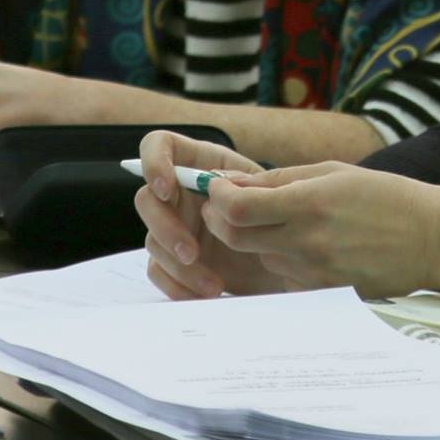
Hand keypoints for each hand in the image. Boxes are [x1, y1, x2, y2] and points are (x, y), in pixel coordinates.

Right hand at [132, 131, 283, 299]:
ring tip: (214, 285)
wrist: (292, 258)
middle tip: (192, 253)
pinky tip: (207, 293)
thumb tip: (217, 187)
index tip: (168, 189)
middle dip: (165, 227)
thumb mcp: (273, 195)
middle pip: (146, 199)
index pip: (159, 145)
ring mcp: (175, 225)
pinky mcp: (175, 258)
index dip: (154, 162)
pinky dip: (178, 286)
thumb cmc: (284, 218)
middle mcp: (181, 193)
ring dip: (179, 266)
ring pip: (152, 240)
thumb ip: (246, 187)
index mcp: (200, 162)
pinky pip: (159, 271)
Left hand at [197, 163, 439, 299]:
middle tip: (231, 205)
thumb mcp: (335, 172)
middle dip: (222, 219)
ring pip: (259, 257)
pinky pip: (285, 277)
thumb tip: (233, 182)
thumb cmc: (388, 197)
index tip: (217, 187)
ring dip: (258, 240)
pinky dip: (285, 260)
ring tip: (287, 222)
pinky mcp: (322, 293)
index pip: (237, 208)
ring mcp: (313, 273)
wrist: (432, 239)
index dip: (217, 197)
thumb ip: (280, 179)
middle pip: (235, 237)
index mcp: (309, 204)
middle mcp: (306, 242)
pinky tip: (312, 246)